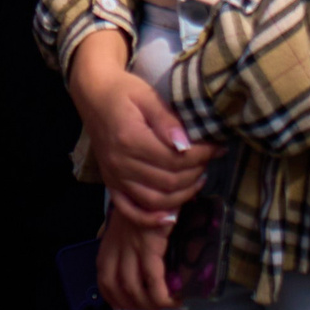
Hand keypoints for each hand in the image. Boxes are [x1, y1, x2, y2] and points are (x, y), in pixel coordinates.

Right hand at [69, 40, 217, 222]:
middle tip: (210, 159)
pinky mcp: (111, 183)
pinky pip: (130, 210)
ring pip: (156, 200)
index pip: (175, 159)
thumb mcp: (147, 96)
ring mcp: (114, 176)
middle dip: (196, 172)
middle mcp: (120, 163)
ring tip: (198, 178)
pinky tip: (171, 215)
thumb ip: (167, 120)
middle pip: (169, 181)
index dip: (201, 155)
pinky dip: (150, 219)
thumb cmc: (123, 91)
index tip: (217, 146)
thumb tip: (186, 144)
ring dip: (183, 194)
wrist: (93, 94)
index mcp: (130, 139)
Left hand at [96, 206, 174, 309]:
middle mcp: (116, 247)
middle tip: (151, 306)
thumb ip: (130, 241)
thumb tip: (144, 261)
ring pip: (133, 290)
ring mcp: (131, 247)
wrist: (154, 185)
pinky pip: (153, 282)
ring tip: (165, 303)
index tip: (127, 305)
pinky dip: (162, 296)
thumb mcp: (131, 221)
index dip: (114, 297)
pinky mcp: (149, 247)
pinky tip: (173, 299)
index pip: (104, 278)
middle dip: (133, 304)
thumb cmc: (147, 202)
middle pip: (115, 288)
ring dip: (149, 304)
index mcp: (110, 242)